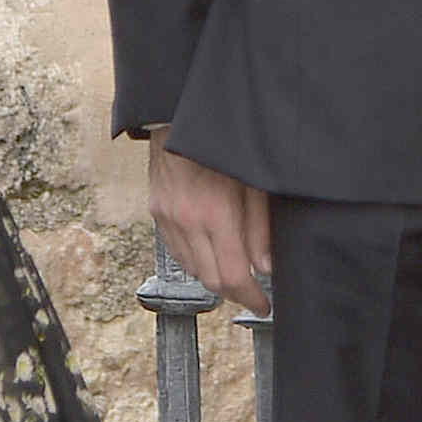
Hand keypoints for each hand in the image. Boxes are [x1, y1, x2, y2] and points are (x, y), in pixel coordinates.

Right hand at [148, 137, 272, 312]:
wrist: (177, 116)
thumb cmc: (220, 144)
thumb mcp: (253, 182)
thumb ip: (259, 227)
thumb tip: (264, 266)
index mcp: (215, 213)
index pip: (233, 275)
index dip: (251, 298)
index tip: (264, 305)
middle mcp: (186, 221)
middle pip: (210, 281)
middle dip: (235, 294)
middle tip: (253, 295)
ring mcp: (168, 218)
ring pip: (192, 269)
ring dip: (214, 277)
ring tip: (234, 271)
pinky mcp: (157, 212)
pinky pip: (176, 252)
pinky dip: (195, 260)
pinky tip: (210, 252)